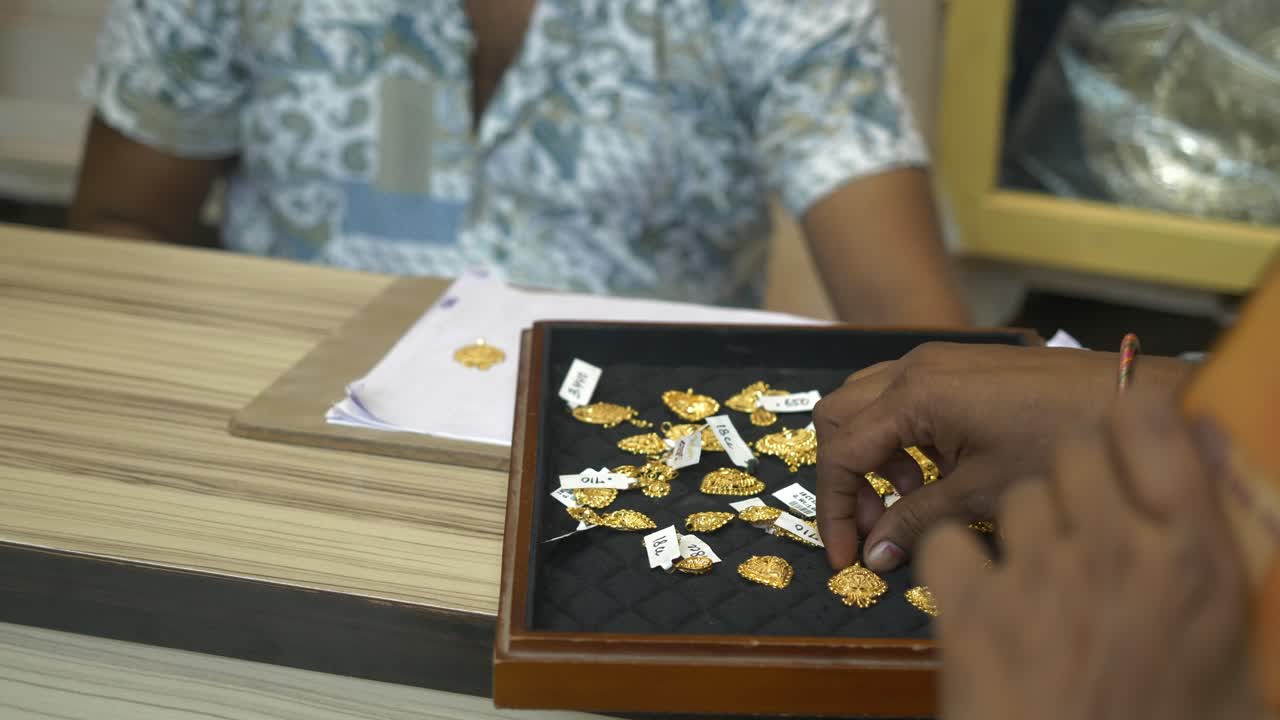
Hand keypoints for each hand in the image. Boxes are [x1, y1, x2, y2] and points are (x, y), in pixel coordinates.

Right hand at [814, 342, 1192, 570]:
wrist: (1131, 397)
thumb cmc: (1058, 444)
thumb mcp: (982, 493)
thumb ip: (916, 520)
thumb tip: (873, 555)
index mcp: (913, 395)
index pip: (840, 451)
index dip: (835, 509)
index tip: (846, 556)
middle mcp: (912, 366)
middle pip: (837, 417)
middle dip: (844, 476)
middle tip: (873, 524)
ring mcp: (935, 360)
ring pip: (865, 403)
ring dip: (870, 454)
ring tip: (910, 497)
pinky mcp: (958, 365)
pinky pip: (899, 397)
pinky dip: (898, 437)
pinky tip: (937, 470)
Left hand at [919, 399, 1262, 719]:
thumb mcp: (1242, 668)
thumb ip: (1238, 562)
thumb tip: (1227, 463)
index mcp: (1192, 563)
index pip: (1155, 428)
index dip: (1139, 419)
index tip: (1137, 435)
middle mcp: (1113, 553)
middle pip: (1077, 451)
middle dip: (1084, 477)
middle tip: (1093, 522)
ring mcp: (1036, 577)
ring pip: (1020, 495)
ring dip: (1030, 525)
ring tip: (1047, 577)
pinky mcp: (969, 609)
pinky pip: (945, 541)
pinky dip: (955, 561)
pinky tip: (982, 594)